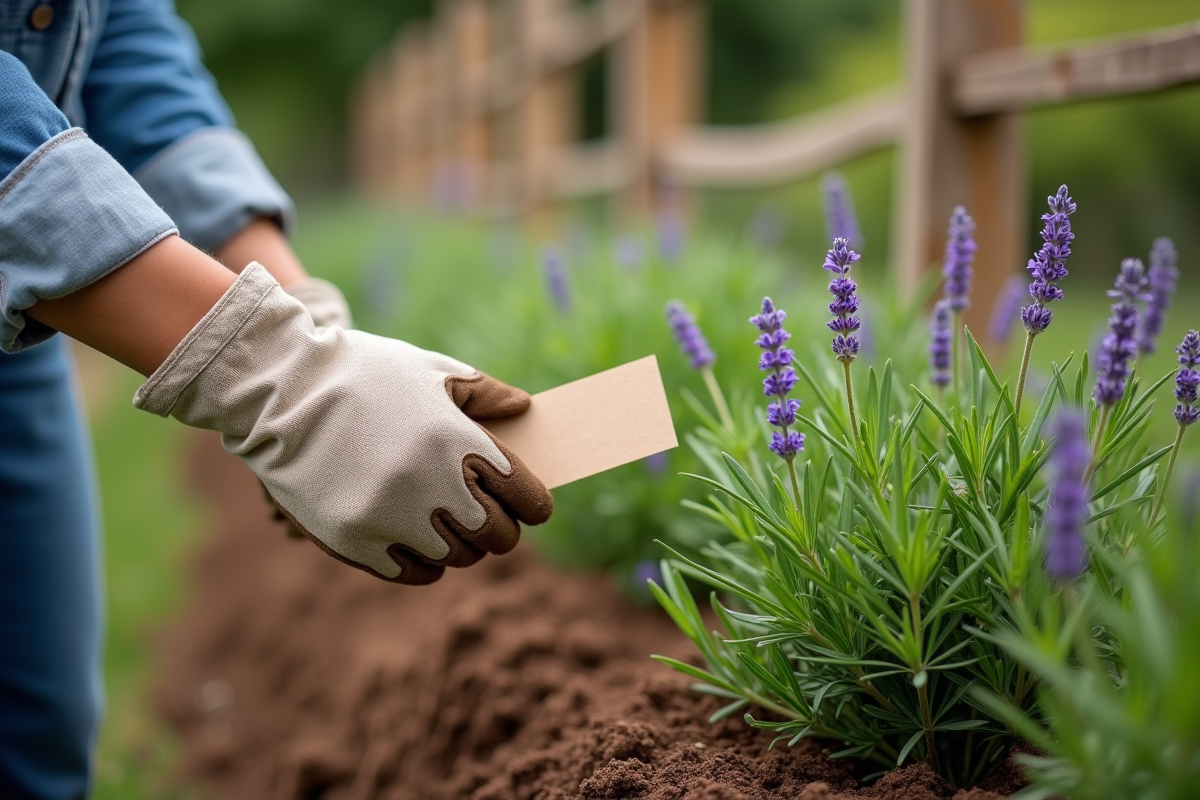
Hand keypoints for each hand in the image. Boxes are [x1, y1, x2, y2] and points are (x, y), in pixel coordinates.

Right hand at [133, 263, 552, 583]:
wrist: (279, 387)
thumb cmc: (363, 373)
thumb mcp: (431, 370)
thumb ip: (485, 394)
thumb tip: (525, 410)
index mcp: (460, 441)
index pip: (526, 497)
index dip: (535, 505)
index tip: (531, 506)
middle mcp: (433, 485)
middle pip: (497, 536)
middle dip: (502, 530)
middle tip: (492, 521)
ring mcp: (392, 518)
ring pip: (457, 558)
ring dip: (461, 546)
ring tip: (450, 528)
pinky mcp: (355, 542)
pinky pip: (413, 573)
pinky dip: (425, 564)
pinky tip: (419, 541)